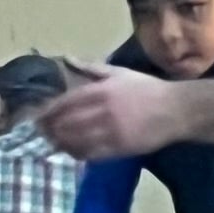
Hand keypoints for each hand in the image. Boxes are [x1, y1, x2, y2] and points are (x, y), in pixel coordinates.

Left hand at [33, 59, 179, 164]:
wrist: (175, 110)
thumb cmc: (147, 89)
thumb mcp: (119, 73)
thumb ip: (91, 68)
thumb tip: (67, 59)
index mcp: (102, 90)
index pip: (66, 102)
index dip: (50, 112)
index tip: (38, 117)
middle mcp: (103, 110)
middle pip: (68, 123)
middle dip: (51, 129)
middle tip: (40, 134)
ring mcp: (111, 131)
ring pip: (77, 140)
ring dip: (61, 143)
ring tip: (53, 144)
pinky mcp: (119, 147)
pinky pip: (92, 153)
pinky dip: (78, 154)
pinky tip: (72, 153)